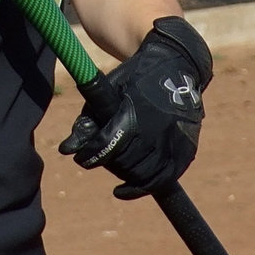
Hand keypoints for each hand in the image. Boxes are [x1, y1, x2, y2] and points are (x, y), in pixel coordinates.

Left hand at [58, 17, 212, 198]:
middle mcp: (157, 130)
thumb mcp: (107, 90)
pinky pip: (164, 178)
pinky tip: (125, 188)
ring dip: (124, 173)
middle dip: (107, 162)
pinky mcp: (186, 150)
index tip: (81, 158)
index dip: (91, 155)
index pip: (108, 145)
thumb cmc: (135, 77)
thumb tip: (68, 149)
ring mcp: (175, 141)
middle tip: (98, 156)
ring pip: (144, 174)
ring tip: (115, 164)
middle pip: (125, 162)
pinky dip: (144, 186)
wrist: (176, 65)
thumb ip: (88, 119)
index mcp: (135, 112)